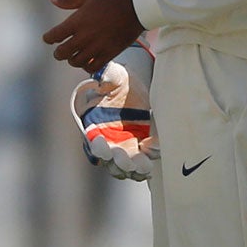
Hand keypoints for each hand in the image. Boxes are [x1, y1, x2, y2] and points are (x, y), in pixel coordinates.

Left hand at [44, 0, 146, 71]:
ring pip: (76, 62)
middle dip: (58, 53)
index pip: (54, 36)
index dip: (48, 38)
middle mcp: (85, 36)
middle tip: (59, 51)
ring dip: (72, 60)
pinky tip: (87, 61)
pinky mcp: (108, 53)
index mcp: (77, 21)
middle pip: (62, 53)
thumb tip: (52, 0)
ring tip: (74, 56)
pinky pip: (92, 67)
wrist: (135, 8)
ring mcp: (97, 47)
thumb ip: (69, 0)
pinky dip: (86, 67)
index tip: (48, 38)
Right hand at [70, 42, 156, 179]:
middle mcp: (108, 143)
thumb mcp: (113, 76)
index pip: (94, 145)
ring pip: (127, 169)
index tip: (106, 147)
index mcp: (95, 128)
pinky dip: (149, 159)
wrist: (134, 87)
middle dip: (120, 163)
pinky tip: (153, 144)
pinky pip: (143, 163)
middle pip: (111, 163)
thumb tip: (102, 79)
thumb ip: (106, 78)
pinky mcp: (139, 151)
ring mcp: (124, 150)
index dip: (99, 148)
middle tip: (129, 158)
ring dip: (135, 169)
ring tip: (144, 164)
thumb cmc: (119, 81)